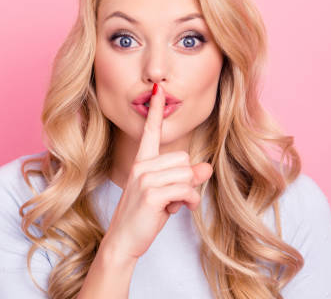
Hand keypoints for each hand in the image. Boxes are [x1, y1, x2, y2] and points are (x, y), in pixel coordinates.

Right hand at [101, 83, 212, 260]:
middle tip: (172, 198)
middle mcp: (141, 166)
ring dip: (188, 193)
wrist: (123, 241)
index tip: (159, 89)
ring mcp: (144, 179)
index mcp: (141, 162)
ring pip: (187, 173)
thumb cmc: (143, 217)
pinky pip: (186, 189)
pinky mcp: (152, 193)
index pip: (150, 131)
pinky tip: (175, 211)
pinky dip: (189, 202)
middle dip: (186, 179)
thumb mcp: (166, 195)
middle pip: (184, 158)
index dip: (156, 110)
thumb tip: (207, 167)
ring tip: (172, 205)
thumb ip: (185, 178)